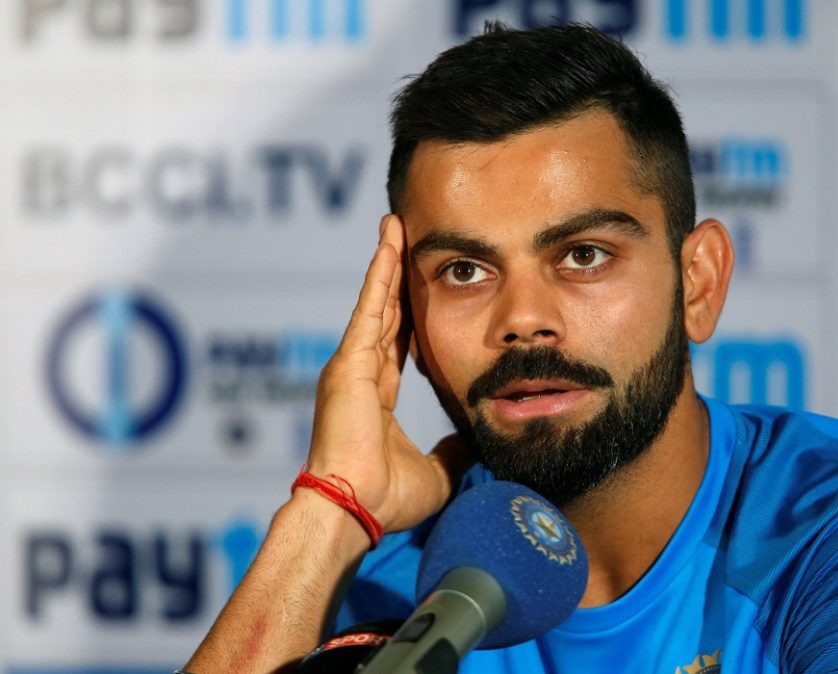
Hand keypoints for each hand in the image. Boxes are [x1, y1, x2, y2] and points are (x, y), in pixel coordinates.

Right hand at [304, 215, 470, 533]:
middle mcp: (361, 375)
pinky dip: (380, 273)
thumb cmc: (387, 499)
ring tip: (397, 225)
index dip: (410, 313)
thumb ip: (453, 451)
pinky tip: (389, 242)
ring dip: (388, 262)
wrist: (354, 509)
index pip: (398, 344)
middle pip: (386, 313)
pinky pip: (371, 307)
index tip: (423, 287)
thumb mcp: (436, 470)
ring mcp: (351, 365)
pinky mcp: (348, 360)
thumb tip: (475, 439)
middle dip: (397, 276)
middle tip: (406, 237)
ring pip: (377, 302)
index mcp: (377, 398)